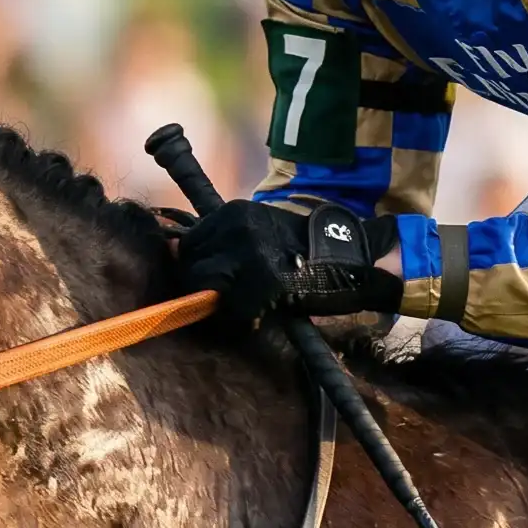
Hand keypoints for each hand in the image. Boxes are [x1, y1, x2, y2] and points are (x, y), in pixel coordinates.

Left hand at [175, 199, 403, 330]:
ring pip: (206, 286)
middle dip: (203, 286)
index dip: (196, 269)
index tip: (211, 283)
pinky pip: (234, 306)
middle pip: (190, 265)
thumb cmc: (302, 252)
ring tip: (246, 303)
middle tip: (229, 297)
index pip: (187, 245)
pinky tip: (260, 312)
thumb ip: (220, 243)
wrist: (351, 259)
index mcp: (231, 212)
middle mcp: (234, 225)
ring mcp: (247, 251)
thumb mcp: (256, 235)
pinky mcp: (263, 279)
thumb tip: (176, 251)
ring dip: (222, 301)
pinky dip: (242, 315)